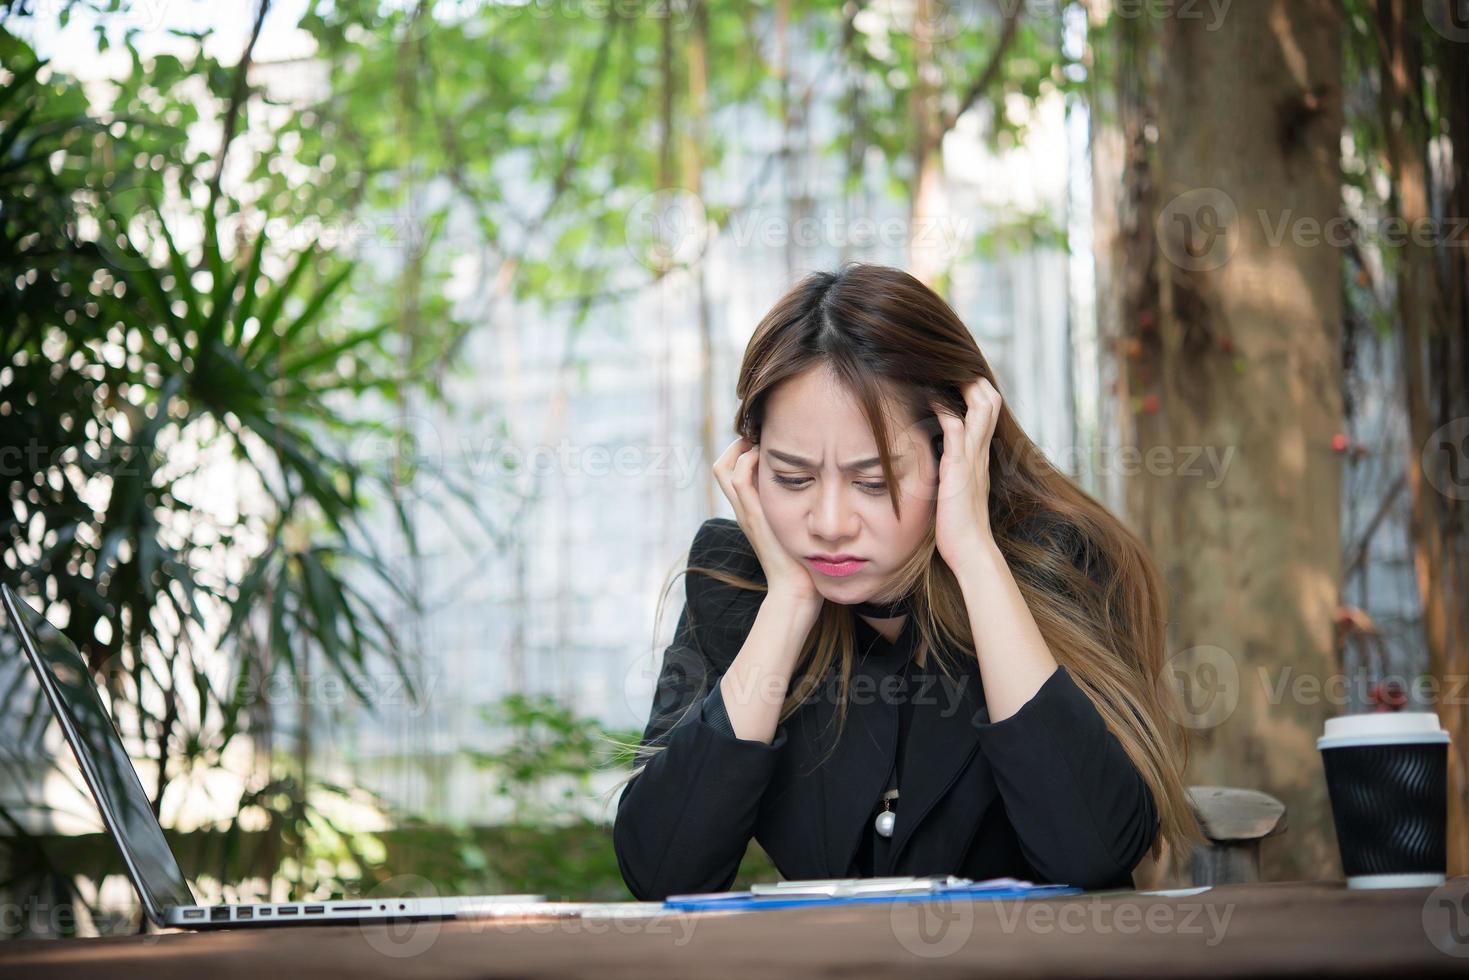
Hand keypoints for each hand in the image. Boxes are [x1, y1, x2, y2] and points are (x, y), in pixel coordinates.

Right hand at [712, 436, 824, 615]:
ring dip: (742, 447)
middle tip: (762, 437)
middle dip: (738, 444)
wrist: (796, 591)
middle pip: (721, 465)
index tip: (767, 442)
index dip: (744, 451)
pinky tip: (770, 456)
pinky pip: (739, 478)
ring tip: (764, 441)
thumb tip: (820, 492)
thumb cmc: (804, 563)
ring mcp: (746, 511)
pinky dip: (749, 460)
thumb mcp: (799, 528)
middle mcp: (743, 509)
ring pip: (724, 467)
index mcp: (752, 511)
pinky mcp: (753, 515)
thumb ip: (801, 509)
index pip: (732, 470)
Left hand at [929, 378, 1001, 576]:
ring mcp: (972, 458)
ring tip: (944, 370)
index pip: (986, 414)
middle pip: (990, 402)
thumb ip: (953, 474)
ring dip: (964, 386)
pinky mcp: (959, 467)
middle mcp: (980, 453)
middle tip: (953, 366)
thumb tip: (940, 466)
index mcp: (980, 457)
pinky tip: (930, 399)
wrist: (971, 550)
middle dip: (974, 380)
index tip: (958, 378)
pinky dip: (943, 410)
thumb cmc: (960, 527)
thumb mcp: (957, 492)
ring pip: (980, 408)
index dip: (976, 392)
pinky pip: (955, 429)